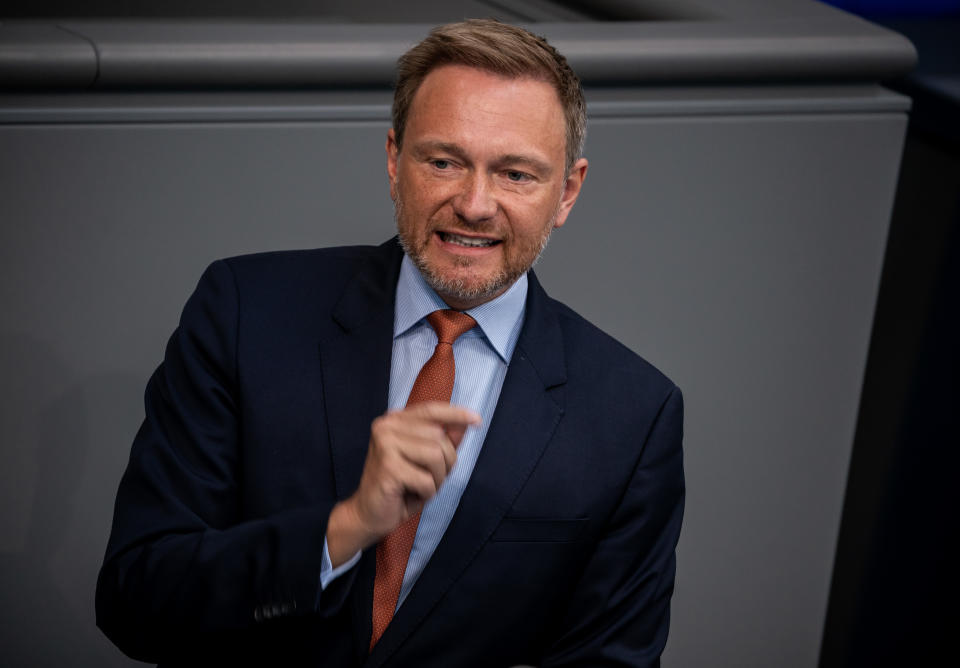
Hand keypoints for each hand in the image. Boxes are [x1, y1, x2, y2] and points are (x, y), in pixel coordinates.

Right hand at [326, 402, 480, 565]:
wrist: (368, 515)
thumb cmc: (399, 488)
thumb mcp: (426, 462)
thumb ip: (444, 441)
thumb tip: (465, 424)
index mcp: (394, 421)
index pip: (430, 410)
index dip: (456, 414)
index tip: (477, 420)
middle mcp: (386, 427)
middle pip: (440, 437)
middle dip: (445, 463)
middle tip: (428, 480)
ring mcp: (385, 444)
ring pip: (437, 456)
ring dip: (436, 480)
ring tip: (419, 487)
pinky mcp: (388, 467)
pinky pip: (427, 480)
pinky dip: (426, 493)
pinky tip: (409, 495)